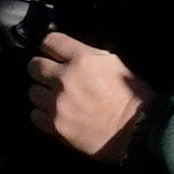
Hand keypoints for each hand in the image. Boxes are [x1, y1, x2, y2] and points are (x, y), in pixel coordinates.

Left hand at [24, 32, 148, 160]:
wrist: (141, 133)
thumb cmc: (134, 98)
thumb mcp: (114, 64)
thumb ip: (86, 56)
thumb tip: (66, 53)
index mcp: (83, 59)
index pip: (50, 41)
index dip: (50, 47)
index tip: (52, 53)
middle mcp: (65, 78)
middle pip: (34, 66)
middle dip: (42, 70)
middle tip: (52, 78)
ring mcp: (58, 103)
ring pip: (32, 91)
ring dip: (43, 94)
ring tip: (57, 100)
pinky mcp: (56, 125)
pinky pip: (35, 115)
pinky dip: (43, 115)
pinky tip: (56, 115)